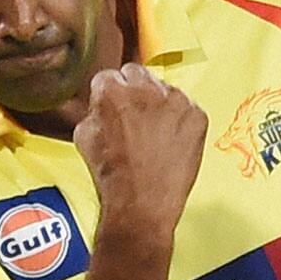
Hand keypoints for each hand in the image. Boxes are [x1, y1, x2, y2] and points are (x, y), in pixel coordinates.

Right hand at [74, 63, 207, 238]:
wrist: (142, 205)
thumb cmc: (111, 176)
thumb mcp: (83, 136)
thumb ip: (94, 110)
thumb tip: (101, 103)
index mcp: (112, 91)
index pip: (109, 76)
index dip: (110, 94)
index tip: (114, 107)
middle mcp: (145, 89)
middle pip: (138, 74)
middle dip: (134, 91)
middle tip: (134, 117)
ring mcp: (176, 101)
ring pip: (165, 89)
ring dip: (159, 104)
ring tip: (154, 134)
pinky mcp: (197, 116)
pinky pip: (187, 107)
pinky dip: (180, 121)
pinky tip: (171, 142)